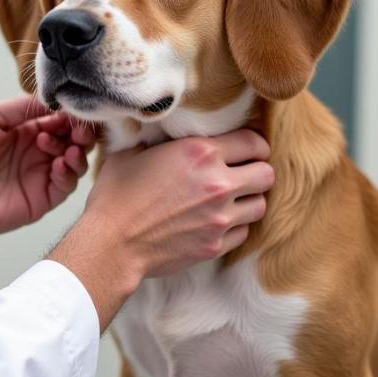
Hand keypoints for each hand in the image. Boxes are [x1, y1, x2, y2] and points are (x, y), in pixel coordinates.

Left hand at [0, 96, 96, 247]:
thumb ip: (21, 107)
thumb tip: (54, 100)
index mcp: (23, 130)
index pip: (58, 119)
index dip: (70, 114)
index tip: (77, 109)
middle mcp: (35, 152)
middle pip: (72, 140)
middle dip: (81, 132)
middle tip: (79, 129)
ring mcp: (38, 177)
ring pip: (75, 162)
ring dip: (78, 151)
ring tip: (68, 146)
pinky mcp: (40, 201)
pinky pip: (65, 187)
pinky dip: (70, 173)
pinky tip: (60, 162)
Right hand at [50, 129, 272, 328]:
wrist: (110, 244)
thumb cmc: (115, 197)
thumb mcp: (131, 153)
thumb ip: (157, 139)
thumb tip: (161, 131)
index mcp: (200, 153)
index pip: (254, 142)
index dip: (253, 145)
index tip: (247, 151)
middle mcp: (217, 184)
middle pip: (267, 174)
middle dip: (257, 172)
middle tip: (243, 175)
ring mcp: (219, 218)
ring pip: (260, 205)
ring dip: (248, 201)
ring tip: (232, 200)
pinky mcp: (215, 245)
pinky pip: (243, 233)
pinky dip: (235, 227)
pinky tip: (217, 222)